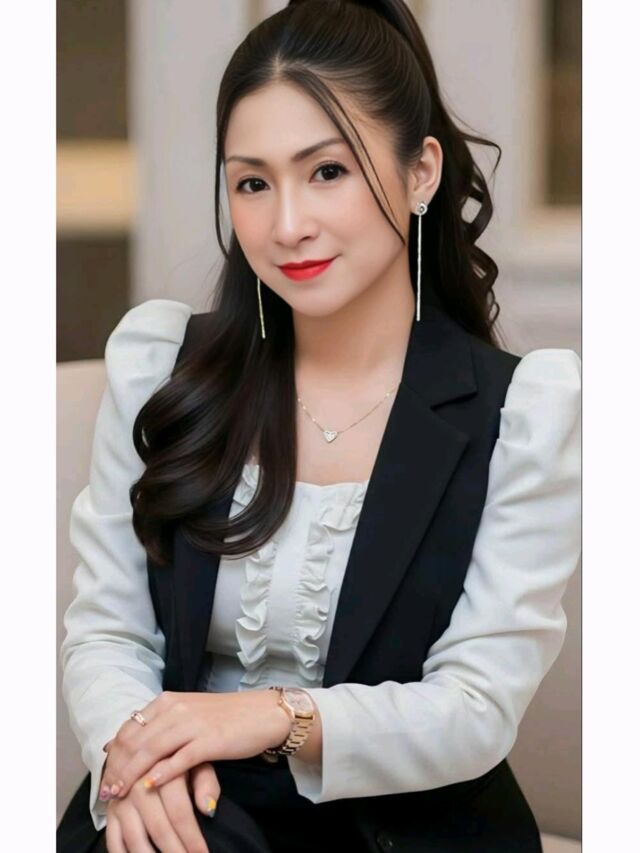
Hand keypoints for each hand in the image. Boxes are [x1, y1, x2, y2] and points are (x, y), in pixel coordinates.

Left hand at [100, 690, 290, 799]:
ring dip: (132, 774)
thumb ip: (157, 726)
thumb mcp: (186, 714)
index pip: (130, 727)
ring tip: (119, 794)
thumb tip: (118, 742)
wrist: (263, 713)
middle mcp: (177, 708)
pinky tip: (150, 787)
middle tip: (105, 792)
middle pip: (136, 741)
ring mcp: (193, 723)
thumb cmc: (224, 717)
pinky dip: (162, 774)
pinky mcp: (210, 740)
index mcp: (168, 700)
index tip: (104, 775)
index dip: (113, 753)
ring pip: (152, 750)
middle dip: (118, 768)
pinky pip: (180, 759)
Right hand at [104, 762, 219, 852]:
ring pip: (135, 838)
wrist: (141, 744)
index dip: (192, 837)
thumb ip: (206, 782)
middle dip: (175, 851)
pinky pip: (113, 841)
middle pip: (158, 828)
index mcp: (163, 771)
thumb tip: (209, 809)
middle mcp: (138, 786)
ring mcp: (121, 800)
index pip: (179, 811)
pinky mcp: (110, 811)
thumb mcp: (195, 760)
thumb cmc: (176, 757)